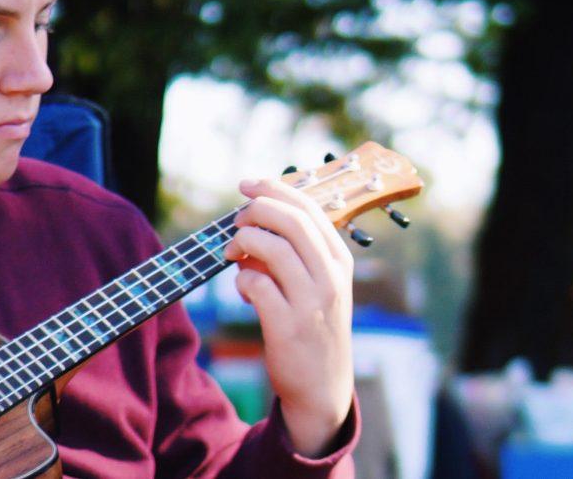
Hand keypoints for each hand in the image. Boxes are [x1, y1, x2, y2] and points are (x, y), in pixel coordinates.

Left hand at [223, 177, 354, 456]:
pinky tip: (243, 289)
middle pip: (290, 221)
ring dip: (242, 243)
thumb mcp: (321, 284)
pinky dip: (242, 279)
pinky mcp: (288, 326)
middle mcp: (331, 276)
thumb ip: (297, 252)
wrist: (322, 387)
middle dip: (254, 211)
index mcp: (340, 259)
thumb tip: (256, 218)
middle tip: (235, 221)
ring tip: (232, 254)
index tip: (248, 184)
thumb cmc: (315, 327)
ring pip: (271, 248)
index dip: (274, 189)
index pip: (308, 208)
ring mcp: (312, 301)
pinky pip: (256, 284)